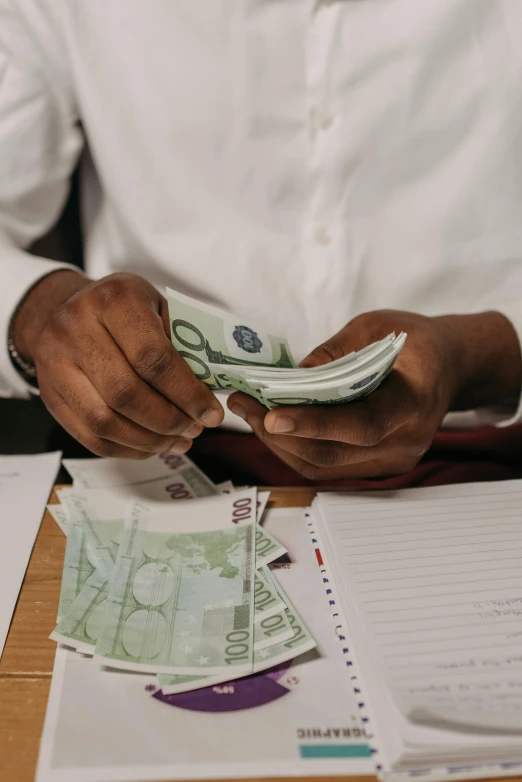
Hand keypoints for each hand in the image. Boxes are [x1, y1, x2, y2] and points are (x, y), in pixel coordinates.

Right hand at [13, 271, 223, 457]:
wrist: (65, 307)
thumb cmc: (124, 308)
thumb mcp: (157, 305)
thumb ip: (182, 342)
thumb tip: (211, 391)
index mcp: (113, 300)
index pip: (152, 357)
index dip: (186, 392)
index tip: (212, 413)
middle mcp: (76, 328)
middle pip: (126, 393)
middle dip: (169, 420)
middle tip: (196, 429)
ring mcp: (55, 363)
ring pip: (105, 421)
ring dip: (149, 440)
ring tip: (179, 441)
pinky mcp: (49, 395)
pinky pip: (89, 436)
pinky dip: (127, 448)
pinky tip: (152, 445)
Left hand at [227, 309, 521, 480]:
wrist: (449, 365)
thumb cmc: (414, 342)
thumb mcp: (374, 328)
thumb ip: (332, 355)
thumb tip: (287, 380)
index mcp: (413, 402)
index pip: (361, 425)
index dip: (314, 424)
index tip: (272, 416)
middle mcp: (405, 442)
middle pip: (332, 454)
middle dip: (279, 434)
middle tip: (243, 404)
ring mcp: (392, 461)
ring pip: (323, 467)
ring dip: (280, 444)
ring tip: (249, 413)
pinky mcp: (377, 467)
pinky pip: (328, 467)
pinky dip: (296, 448)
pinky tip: (273, 425)